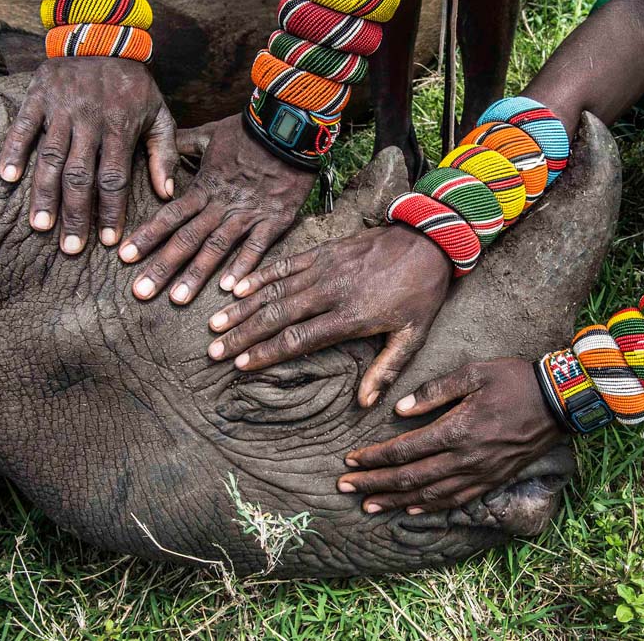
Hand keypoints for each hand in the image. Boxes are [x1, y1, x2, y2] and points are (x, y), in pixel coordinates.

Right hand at [0, 57, 177, 252]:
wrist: (104, 37)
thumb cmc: (135, 86)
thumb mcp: (160, 115)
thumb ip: (164, 154)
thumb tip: (167, 194)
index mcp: (120, 128)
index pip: (114, 178)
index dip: (111, 211)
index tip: (109, 241)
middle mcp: (89, 120)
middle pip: (80, 175)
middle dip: (76, 214)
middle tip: (71, 248)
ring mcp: (61, 108)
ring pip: (50, 157)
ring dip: (44, 194)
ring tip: (41, 226)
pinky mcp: (38, 95)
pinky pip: (23, 126)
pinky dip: (13, 151)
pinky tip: (7, 178)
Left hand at [119, 113, 315, 302]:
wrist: (289, 128)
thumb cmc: (250, 130)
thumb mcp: (211, 133)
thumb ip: (184, 143)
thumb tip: (162, 145)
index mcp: (204, 187)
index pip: (169, 216)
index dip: (146, 237)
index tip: (124, 257)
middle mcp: (221, 205)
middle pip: (186, 239)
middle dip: (162, 266)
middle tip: (141, 292)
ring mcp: (248, 214)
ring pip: (216, 248)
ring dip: (196, 275)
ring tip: (177, 299)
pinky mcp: (274, 220)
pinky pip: (257, 247)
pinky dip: (243, 267)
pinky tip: (230, 290)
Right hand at [206, 225, 451, 406]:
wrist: (430, 240)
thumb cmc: (421, 293)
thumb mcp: (413, 336)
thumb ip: (386, 370)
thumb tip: (364, 403)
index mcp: (351, 316)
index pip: (299, 338)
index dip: (267, 352)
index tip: (241, 364)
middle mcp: (331, 291)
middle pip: (277, 315)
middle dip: (243, 334)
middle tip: (214, 350)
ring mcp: (324, 268)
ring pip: (274, 290)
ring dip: (242, 307)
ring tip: (215, 323)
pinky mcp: (323, 251)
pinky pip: (285, 264)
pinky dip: (259, 276)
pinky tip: (236, 286)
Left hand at [337, 358, 564, 514]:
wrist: (559, 402)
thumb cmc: (515, 380)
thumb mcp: (474, 373)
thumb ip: (434, 392)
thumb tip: (399, 410)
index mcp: (457, 430)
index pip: (404, 450)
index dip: (374, 458)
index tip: (351, 460)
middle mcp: (465, 459)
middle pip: (409, 478)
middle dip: (373, 483)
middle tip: (344, 488)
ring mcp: (480, 474)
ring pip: (428, 495)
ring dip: (395, 501)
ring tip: (368, 505)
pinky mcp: (492, 480)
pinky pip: (455, 501)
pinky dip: (429, 507)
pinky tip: (411, 509)